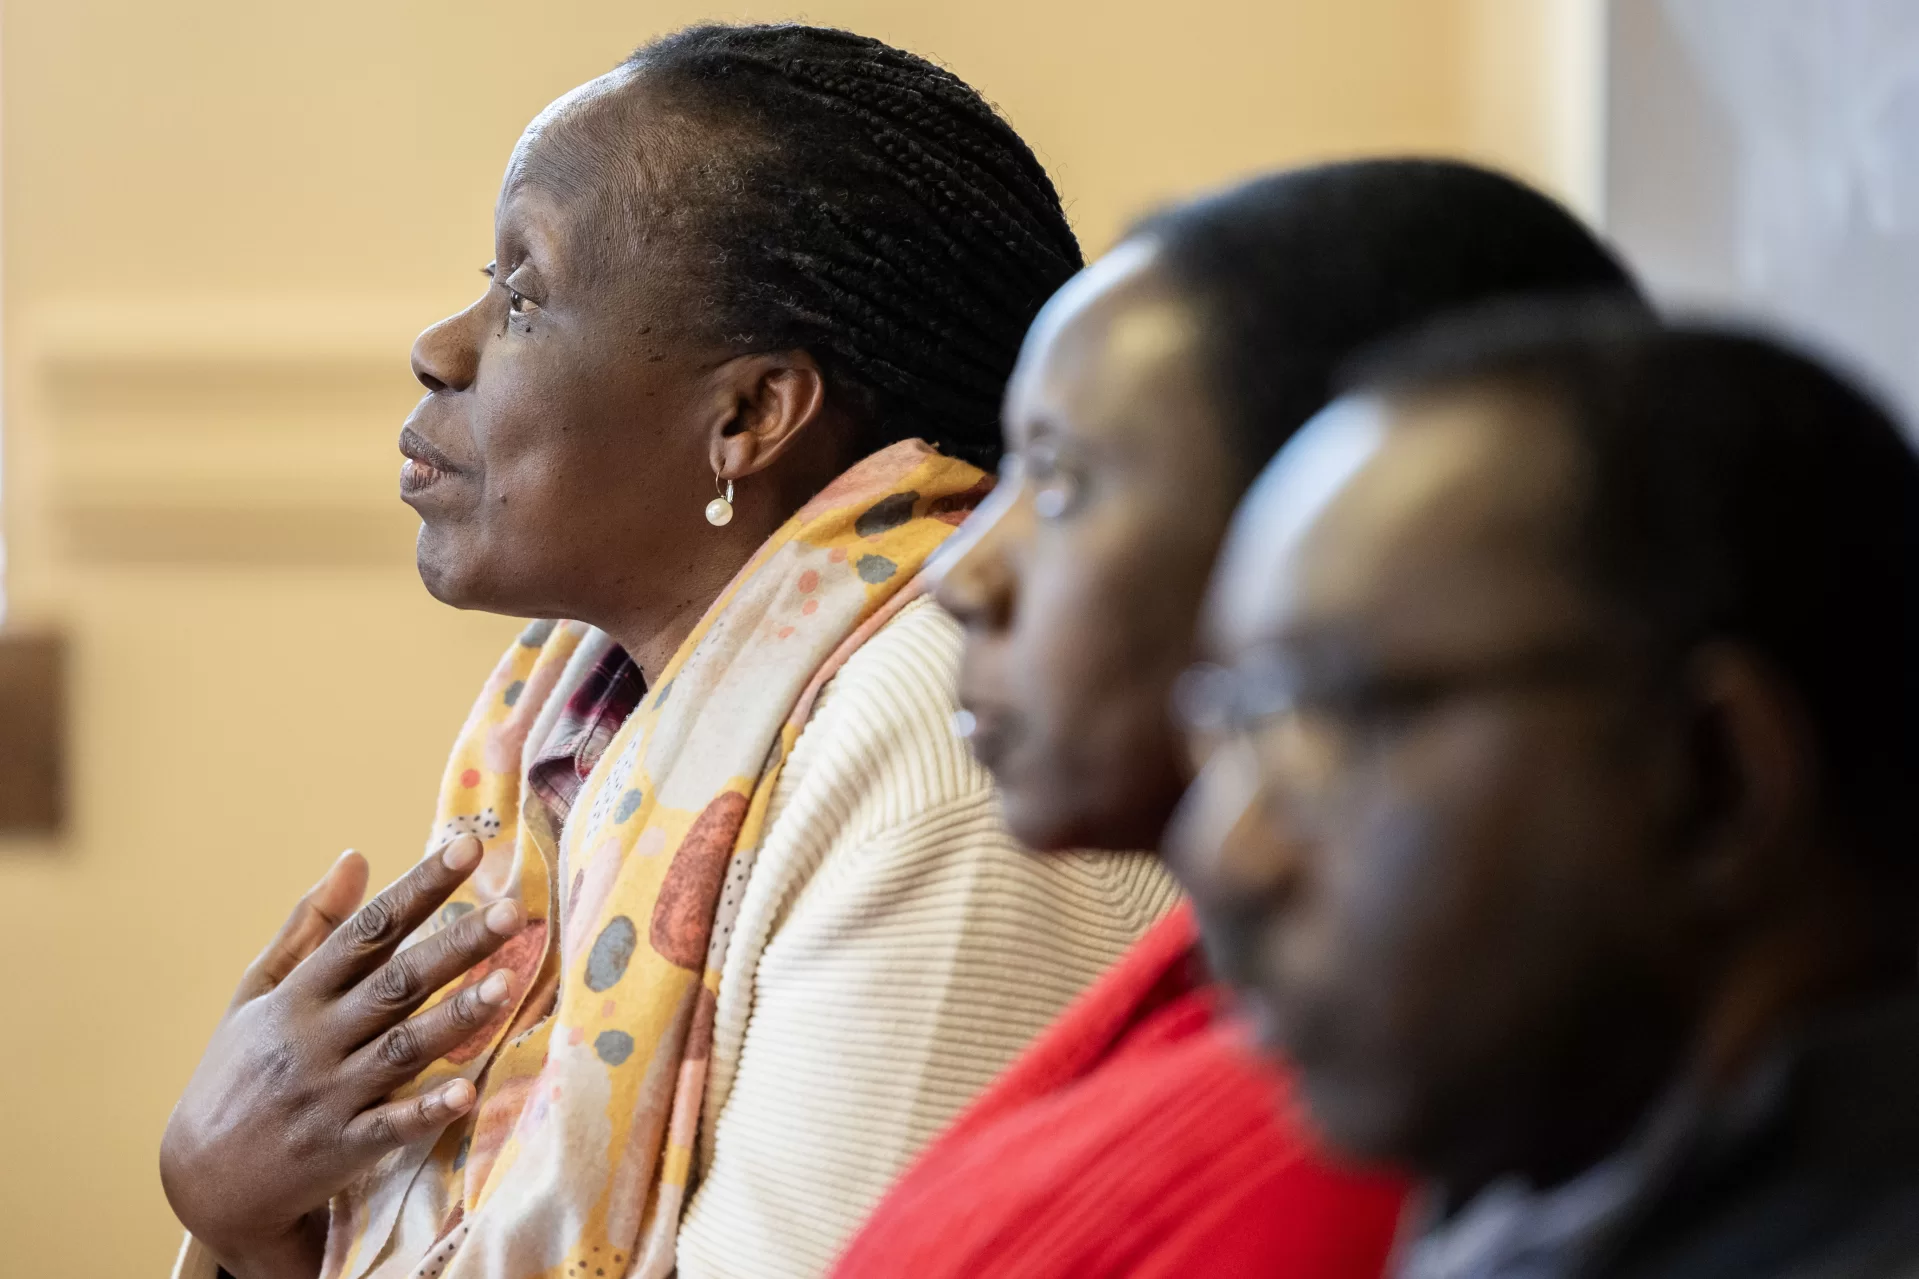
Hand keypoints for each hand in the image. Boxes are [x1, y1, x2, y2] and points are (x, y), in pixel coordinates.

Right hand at [160, 836, 524, 1278]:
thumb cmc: (238, 1073)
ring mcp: (329, 1095)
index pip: (369, 930)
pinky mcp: (340, 1149)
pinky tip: (467, 1090)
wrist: (202, 1181)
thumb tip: (356, 856)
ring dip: (455, 1017)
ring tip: (508, 982)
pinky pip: (390, 1127)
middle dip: (455, 945)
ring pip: (402, 1049)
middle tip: (511, 910)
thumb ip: (308, 926)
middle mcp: (316, 1039)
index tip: (470, 848)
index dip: (420, 887)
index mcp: (299, 994)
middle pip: (396, 983)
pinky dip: (426, 1110)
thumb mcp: (257, 992)